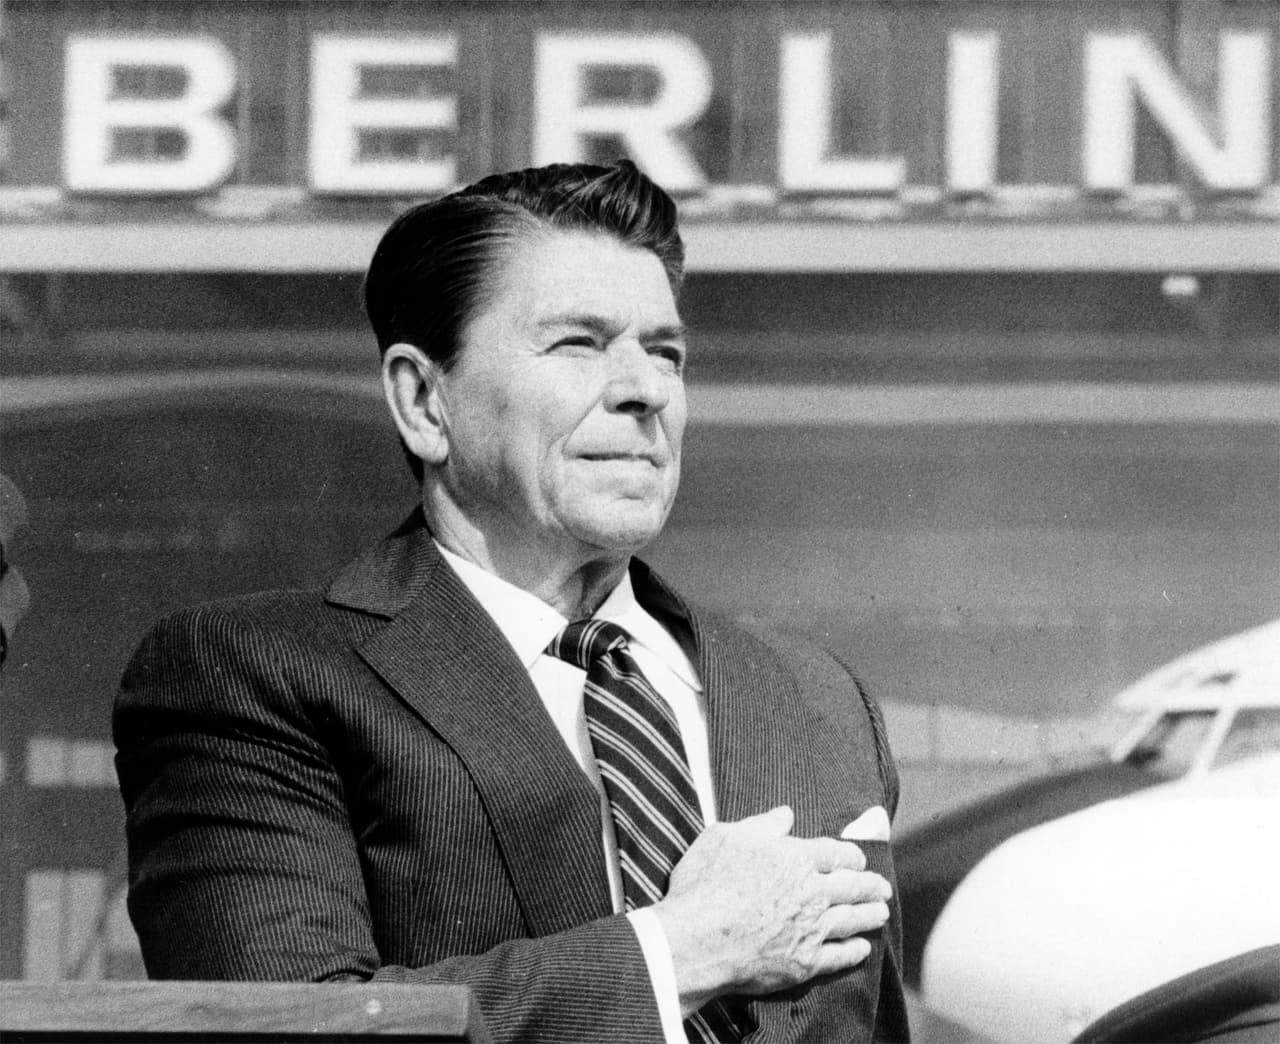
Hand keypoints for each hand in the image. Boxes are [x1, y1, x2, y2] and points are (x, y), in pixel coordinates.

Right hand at [652, 805, 891, 1013]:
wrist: (695, 942)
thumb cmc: (703, 885)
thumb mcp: (724, 838)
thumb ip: (760, 825)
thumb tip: (786, 814)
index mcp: (795, 857)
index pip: (835, 853)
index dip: (851, 856)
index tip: (858, 860)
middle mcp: (811, 892)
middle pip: (852, 886)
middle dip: (871, 885)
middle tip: (883, 887)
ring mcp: (811, 929)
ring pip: (852, 920)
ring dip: (870, 915)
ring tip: (882, 913)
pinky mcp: (804, 963)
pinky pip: (839, 957)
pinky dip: (855, 951)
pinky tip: (863, 949)